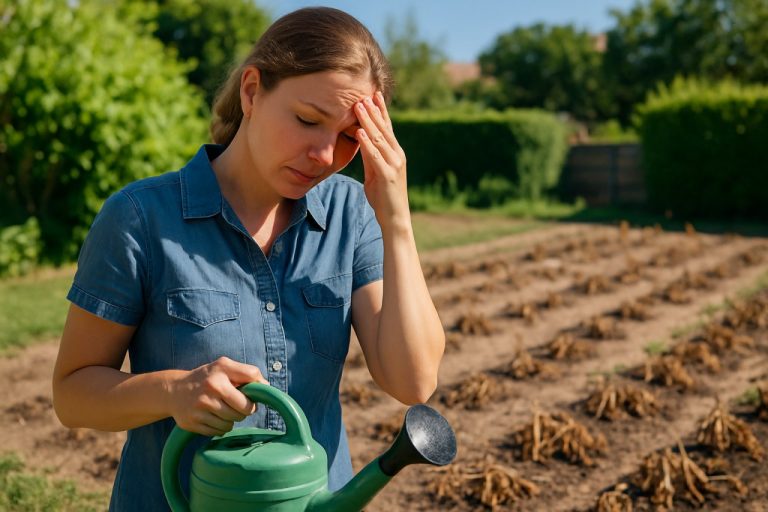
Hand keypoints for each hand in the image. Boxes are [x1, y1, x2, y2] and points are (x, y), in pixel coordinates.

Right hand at [167, 357, 267, 435]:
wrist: (174, 391)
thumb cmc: (207, 379)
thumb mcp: (224, 367)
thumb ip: (247, 373)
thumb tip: (267, 387)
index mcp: (221, 370)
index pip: (252, 381)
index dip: (256, 392)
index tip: (251, 395)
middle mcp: (210, 387)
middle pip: (244, 409)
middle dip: (244, 410)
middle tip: (236, 405)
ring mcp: (200, 407)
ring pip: (232, 423)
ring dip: (231, 419)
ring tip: (222, 410)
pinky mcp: (193, 423)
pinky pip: (219, 431)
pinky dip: (220, 427)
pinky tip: (212, 417)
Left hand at [354, 91, 409, 230]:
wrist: (395, 218)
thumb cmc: (384, 197)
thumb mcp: (375, 172)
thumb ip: (370, 156)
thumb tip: (361, 140)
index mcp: (395, 154)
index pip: (387, 128)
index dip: (381, 111)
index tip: (374, 94)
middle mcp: (397, 155)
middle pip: (384, 129)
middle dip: (374, 110)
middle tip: (364, 93)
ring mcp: (394, 165)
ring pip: (380, 138)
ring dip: (369, 121)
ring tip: (359, 106)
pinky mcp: (387, 175)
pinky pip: (376, 156)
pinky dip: (367, 143)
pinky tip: (360, 132)